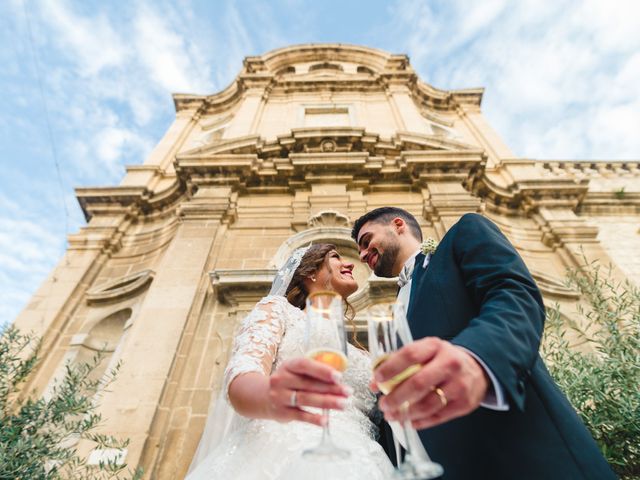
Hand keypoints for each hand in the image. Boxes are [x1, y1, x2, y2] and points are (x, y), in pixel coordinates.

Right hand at [266, 357, 351, 425]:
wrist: (263, 397)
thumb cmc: (288, 382)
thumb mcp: (296, 371)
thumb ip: (314, 372)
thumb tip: (338, 378)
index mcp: (288, 365)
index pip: (305, 365)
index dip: (322, 370)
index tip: (339, 376)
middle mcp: (282, 379)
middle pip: (309, 384)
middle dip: (331, 388)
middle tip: (348, 392)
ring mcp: (280, 396)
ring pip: (306, 399)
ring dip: (327, 402)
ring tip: (343, 404)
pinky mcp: (281, 412)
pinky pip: (300, 415)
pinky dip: (313, 418)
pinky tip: (325, 420)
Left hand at [371, 337, 488, 429]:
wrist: (477, 368)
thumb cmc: (442, 359)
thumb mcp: (424, 352)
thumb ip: (399, 363)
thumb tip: (375, 382)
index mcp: (435, 346)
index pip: (410, 355)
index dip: (391, 368)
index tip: (378, 379)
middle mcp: (449, 364)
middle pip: (418, 383)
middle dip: (396, 397)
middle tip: (383, 404)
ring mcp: (459, 385)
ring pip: (428, 404)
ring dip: (406, 413)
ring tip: (392, 415)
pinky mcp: (464, 404)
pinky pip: (437, 417)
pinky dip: (420, 421)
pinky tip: (408, 421)